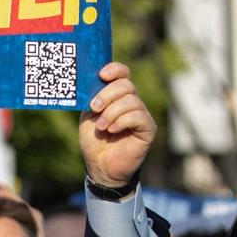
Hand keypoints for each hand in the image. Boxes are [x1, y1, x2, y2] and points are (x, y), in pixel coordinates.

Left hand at [80, 62, 155, 188]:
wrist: (100, 166)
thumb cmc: (95, 141)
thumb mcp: (89, 116)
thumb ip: (93, 98)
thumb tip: (95, 81)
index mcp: (117, 96)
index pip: (123, 73)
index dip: (115, 69)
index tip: (102, 75)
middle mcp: (132, 102)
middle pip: (126, 85)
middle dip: (107, 94)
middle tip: (95, 108)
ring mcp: (142, 114)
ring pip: (131, 100)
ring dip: (112, 113)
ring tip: (102, 127)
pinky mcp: (148, 128)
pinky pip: (138, 116)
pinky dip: (121, 121)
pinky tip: (112, 130)